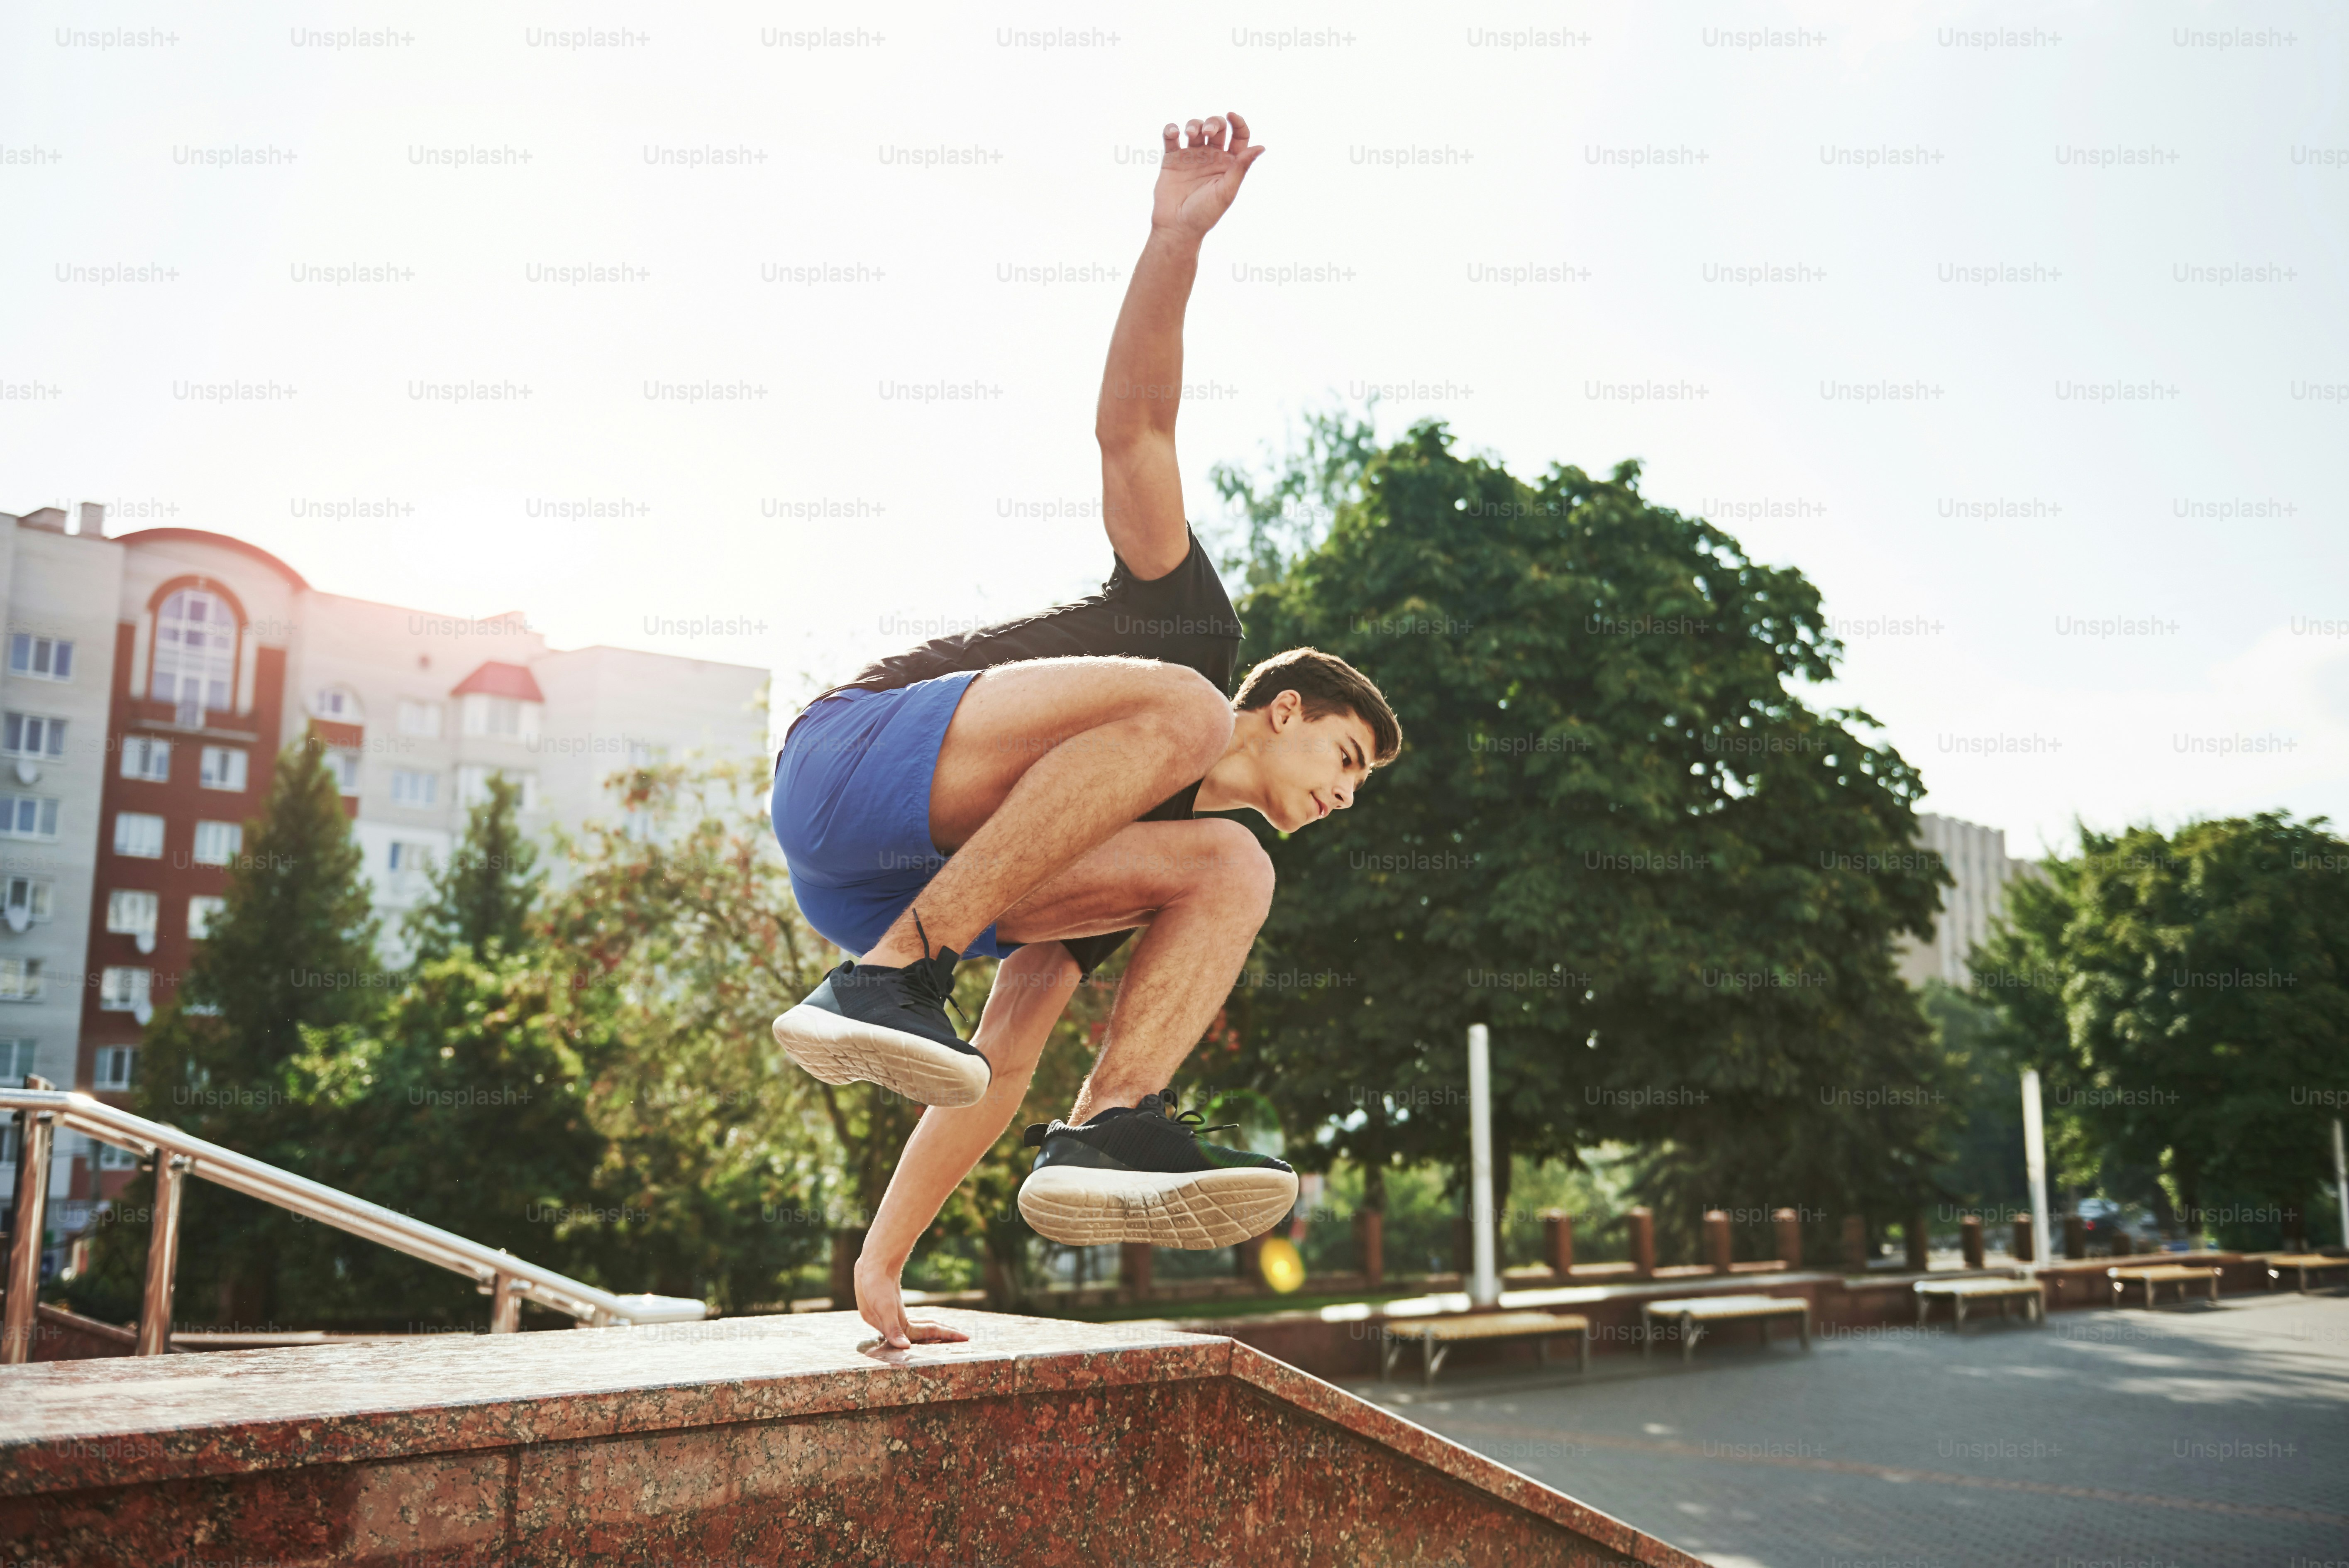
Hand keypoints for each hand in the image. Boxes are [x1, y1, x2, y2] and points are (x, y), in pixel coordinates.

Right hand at [854, 1256, 970, 1350]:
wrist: (874, 1257)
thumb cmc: (877, 1282)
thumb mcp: (884, 1307)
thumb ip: (892, 1329)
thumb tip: (904, 1348)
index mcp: (884, 1326)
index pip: (915, 1336)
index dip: (938, 1335)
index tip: (959, 1337)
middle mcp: (887, 1323)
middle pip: (919, 1333)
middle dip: (941, 1333)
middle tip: (963, 1336)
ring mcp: (890, 1314)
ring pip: (917, 1326)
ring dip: (933, 1329)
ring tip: (953, 1332)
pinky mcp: (894, 1304)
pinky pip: (913, 1319)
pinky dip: (923, 1322)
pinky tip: (932, 1324)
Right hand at [1151, 113, 1264, 238]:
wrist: (1176, 227)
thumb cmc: (1204, 214)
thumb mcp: (1226, 191)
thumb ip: (1241, 168)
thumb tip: (1261, 147)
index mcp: (1228, 164)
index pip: (1238, 136)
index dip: (1238, 123)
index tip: (1232, 116)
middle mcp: (1211, 157)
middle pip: (1217, 127)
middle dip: (1213, 122)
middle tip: (1208, 130)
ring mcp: (1191, 156)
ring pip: (1195, 128)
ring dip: (1194, 124)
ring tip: (1189, 134)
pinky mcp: (1172, 159)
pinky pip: (1171, 137)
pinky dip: (1171, 129)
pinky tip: (1174, 131)